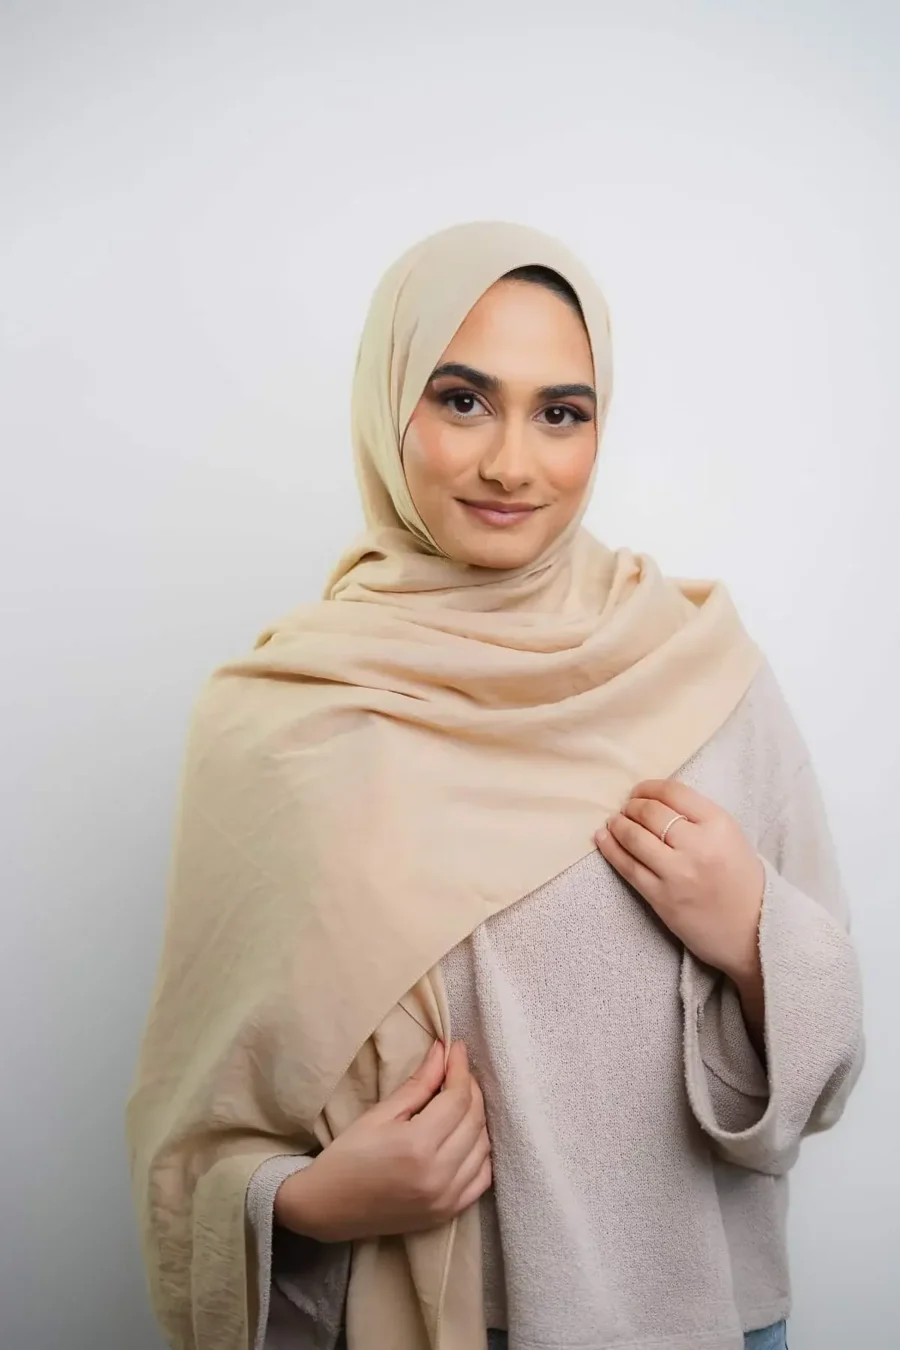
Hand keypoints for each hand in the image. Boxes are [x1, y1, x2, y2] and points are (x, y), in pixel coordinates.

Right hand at [274, 1040, 491, 1242]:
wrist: (329, 1208)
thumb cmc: (348, 1156)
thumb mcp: (379, 1114)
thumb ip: (418, 1084)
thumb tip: (442, 1052)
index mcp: (417, 1146)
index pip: (457, 1099)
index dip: (460, 1069)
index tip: (456, 1048)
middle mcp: (439, 1174)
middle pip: (474, 1120)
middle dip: (471, 1088)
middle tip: (458, 1070)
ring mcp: (447, 1198)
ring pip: (483, 1147)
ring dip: (477, 1118)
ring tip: (460, 1100)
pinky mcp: (448, 1213)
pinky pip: (482, 1178)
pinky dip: (480, 1153)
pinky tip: (467, 1137)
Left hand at [595, 779, 765, 988]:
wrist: (755, 933)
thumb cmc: (743, 883)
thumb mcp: (732, 838)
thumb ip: (700, 818)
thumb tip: (656, 801)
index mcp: (719, 825)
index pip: (673, 792)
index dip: (648, 788)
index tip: (639, 791)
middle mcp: (698, 845)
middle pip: (650, 812)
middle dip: (632, 805)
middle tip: (626, 808)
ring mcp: (677, 873)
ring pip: (634, 836)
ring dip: (618, 824)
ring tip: (614, 822)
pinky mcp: (661, 897)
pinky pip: (627, 866)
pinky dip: (610, 848)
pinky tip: (603, 839)